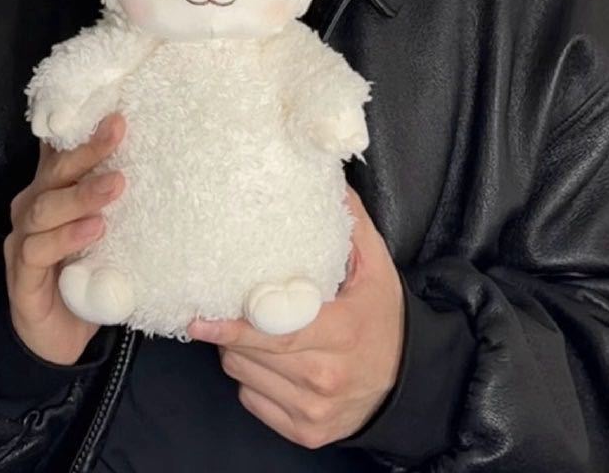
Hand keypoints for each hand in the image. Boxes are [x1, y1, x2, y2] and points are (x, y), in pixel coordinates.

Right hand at [3, 111, 126, 364]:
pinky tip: (94, 229)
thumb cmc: (83, 277)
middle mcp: (32, 209)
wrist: (57, 341)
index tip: (113, 107)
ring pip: (45, 207)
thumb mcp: (103, 232)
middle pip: (55, 172)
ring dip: (82, 194)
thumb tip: (160, 163)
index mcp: (52, 193)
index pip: (62, 152)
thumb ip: (115, 201)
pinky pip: (38, 250)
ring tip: (117, 185)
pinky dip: (67, 237)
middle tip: (119, 130)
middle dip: (88, 150)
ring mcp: (22, 242)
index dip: (81, 129)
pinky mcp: (22, 277)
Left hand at [187, 183, 404, 449]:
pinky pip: (253, 401)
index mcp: (340, 333)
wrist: (409, 383)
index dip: (232, 327)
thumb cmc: (383, 318)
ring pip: (244, 377)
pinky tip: (270, 362)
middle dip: (230, 332)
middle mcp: (324, 377)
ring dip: (238, 353)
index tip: (200, 317)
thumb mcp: (375, 267)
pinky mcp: (305, 432)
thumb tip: (324, 175)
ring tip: (255, 332)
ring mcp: (313, 410)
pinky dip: (253, 381)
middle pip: (249, 355)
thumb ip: (349, 222)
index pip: (274, 333)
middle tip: (226, 309)